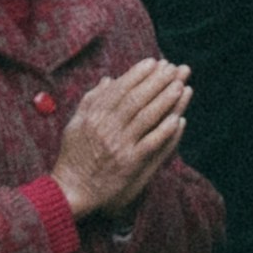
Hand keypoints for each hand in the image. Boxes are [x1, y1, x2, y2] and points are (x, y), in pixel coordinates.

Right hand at [57, 56, 197, 216]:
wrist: (71, 190)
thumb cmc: (73, 156)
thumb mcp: (74, 124)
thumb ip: (91, 101)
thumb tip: (108, 79)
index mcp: (94, 116)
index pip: (121, 89)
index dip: (139, 74)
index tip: (154, 62)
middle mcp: (107, 128)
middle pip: (137, 99)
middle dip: (157, 81)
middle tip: (174, 69)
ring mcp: (120, 145)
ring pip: (147, 117)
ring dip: (166, 100)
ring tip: (181, 86)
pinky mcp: (130, 163)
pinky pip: (151, 143)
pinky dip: (165, 130)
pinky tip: (178, 119)